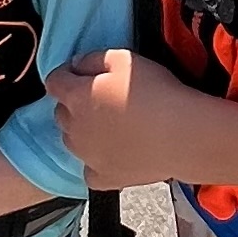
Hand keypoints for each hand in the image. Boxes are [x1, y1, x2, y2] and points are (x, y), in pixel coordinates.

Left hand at [46, 48, 197, 189]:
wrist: (182, 135)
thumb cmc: (155, 92)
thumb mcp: (123, 58)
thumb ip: (92, 59)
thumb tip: (76, 66)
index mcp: (76, 97)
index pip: (55, 81)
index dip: (68, 74)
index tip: (83, 72)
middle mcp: (75, 129)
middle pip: (61, 112)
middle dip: (74, 103)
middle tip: (101, 98)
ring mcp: (88, 157)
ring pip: (72, 141)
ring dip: (83, 131)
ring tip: (110, 126)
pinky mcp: (105, 178)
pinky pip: (90, 170)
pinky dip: (96, 162)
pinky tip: (113, 153)